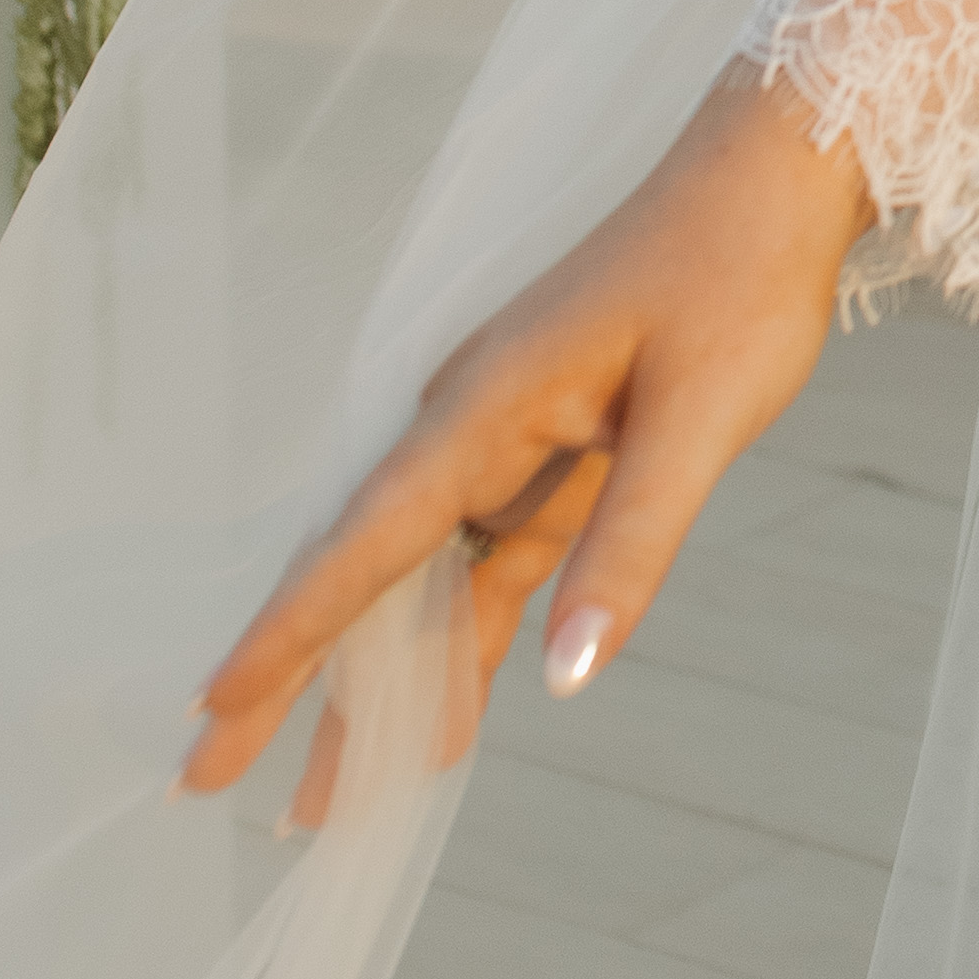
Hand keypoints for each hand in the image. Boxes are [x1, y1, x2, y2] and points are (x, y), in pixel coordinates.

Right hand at [179, 60, 872, 807]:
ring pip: (421, 584)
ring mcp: (506, 442)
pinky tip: (438, 721)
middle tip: (207, 781)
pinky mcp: (554, 455)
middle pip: (362, 572)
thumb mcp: (700, 420)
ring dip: (375, 684)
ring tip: (318, 797)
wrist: (771, 181)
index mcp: (481, 409)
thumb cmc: (735, 281)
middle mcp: (470, 427)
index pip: (362, 542)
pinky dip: (458, 642)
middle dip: (290, 678)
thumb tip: (568, 678)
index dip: (288, 632)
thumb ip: (628, 548)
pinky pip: (486, 567)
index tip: (210, 708)